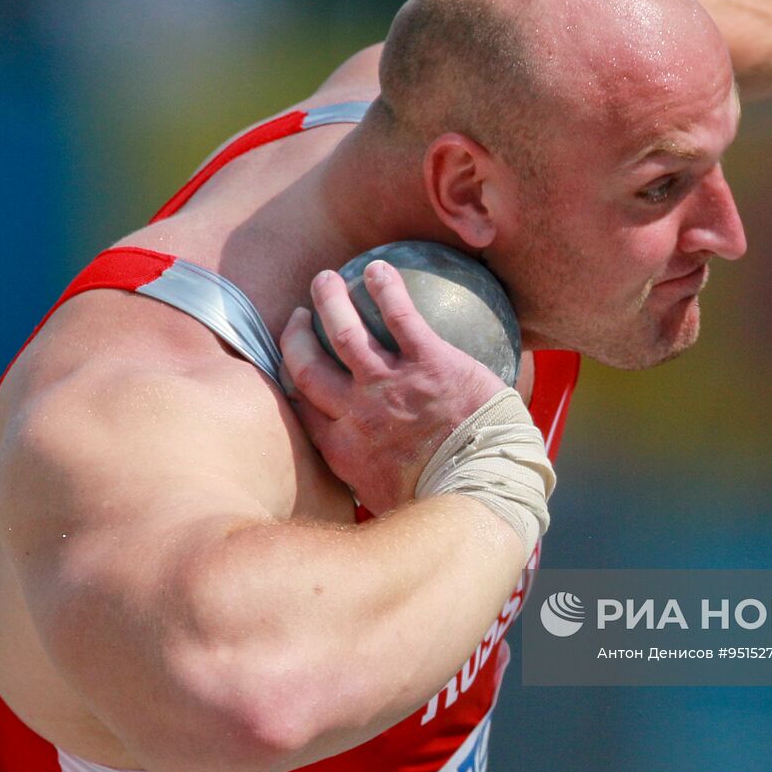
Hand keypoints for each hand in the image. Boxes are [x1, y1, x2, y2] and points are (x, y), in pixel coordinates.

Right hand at [280, 260, 505, 513]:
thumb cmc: (444, 503)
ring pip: (344, 332)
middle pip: (307, 366)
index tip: (291, 366)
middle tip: (299, 317)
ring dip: (330, 300)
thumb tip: (376, 487)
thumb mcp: (390, 502)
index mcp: (344, 449)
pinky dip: (386, 288)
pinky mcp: (428, 362)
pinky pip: (400, 315)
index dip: (290, 381)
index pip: (303, 407)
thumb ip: (373, 483)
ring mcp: (389, 385)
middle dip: (295, 336)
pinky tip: (380, 267)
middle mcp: (356, 413)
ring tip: (326, 279)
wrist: (481, 492)